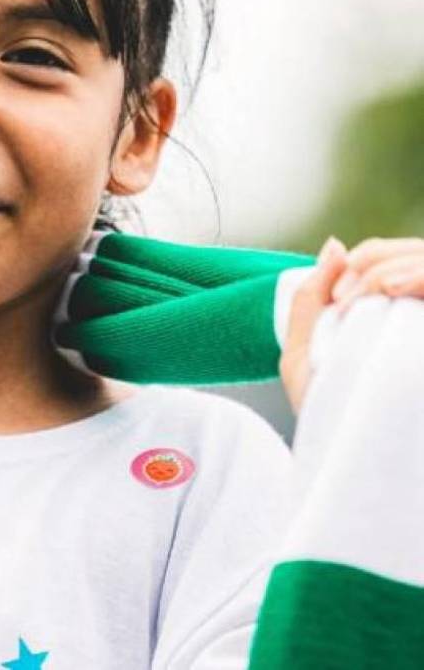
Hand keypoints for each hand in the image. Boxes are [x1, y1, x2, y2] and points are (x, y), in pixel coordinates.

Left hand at [280, 235, 423, 415]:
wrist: (349, 470)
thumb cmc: (328, 419)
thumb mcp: (304, 357)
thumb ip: (312, 300)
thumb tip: (336, 244)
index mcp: (390, 319)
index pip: (394, 258)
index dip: (368, 262)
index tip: (341, 296)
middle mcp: (416, 322)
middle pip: (419, 255)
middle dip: (383, 263)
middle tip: (353, 297)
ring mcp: (423, 338)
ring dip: (405, 269)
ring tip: (379, 290)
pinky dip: (420, 278)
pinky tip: (395, 290)